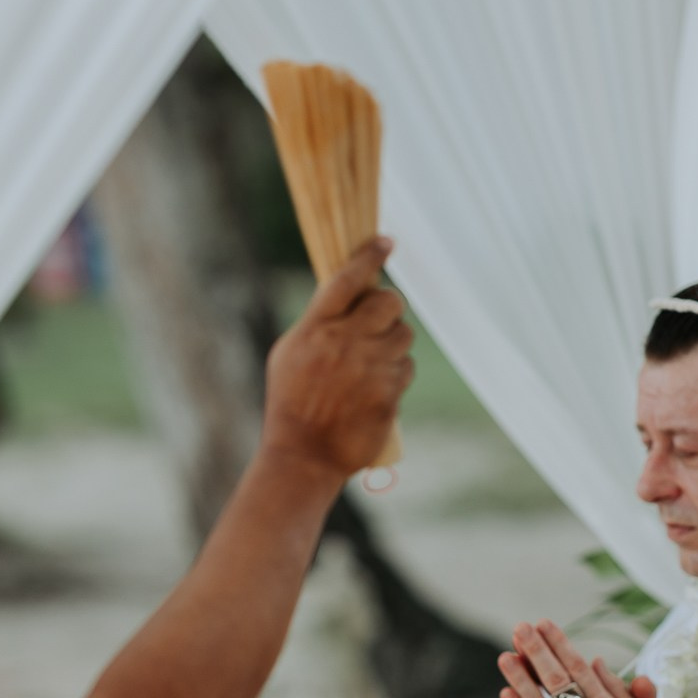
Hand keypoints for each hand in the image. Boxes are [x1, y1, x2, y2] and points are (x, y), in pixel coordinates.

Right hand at [260, 236, 414, 478]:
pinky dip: (397, 373)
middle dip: (390, 306)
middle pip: (389, 301)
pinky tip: (377, 387)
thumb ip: (318, 322)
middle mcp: (345, 343)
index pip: (347, 279)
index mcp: (316, 329)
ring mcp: (370, 369)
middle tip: (381, 319)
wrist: (303, 455)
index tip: (386, 242)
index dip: (370, 256)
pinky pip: (406, 367)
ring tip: (375, 359)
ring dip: (395, 341)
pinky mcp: (389, 393)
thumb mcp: (290, 354)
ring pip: (404, 334)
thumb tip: (349, 294)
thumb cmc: (292, 402)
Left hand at [498, 619, 656, 697]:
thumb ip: (635, 692)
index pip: (581, 670)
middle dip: (538, 652)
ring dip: (521, 679)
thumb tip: (601, 663)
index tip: (545, 624)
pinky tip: (506, 694)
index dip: (561, 646)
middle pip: (559, 682)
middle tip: (520, 629)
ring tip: (505, 656)